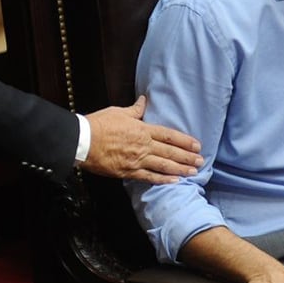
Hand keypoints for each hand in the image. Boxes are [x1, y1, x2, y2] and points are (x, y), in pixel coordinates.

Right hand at [81, 96, 202, 181]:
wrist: (82, 141)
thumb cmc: (98, 124)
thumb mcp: (118, 112)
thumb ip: (134, 110)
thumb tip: (143, 101)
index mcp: (142, 129)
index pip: (169, 135)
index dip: (185, 140)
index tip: (197, 144)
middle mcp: (143, 145)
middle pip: (170, 151)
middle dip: (187, 156)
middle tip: (201, 160)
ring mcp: (137, 160)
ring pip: (164, 165)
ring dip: (180, 168)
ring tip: (193, 171)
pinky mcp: (128, 172)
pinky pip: (149, 177)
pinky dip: (163, 180)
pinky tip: (175, 181)